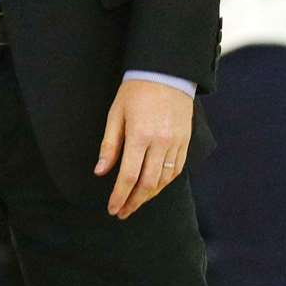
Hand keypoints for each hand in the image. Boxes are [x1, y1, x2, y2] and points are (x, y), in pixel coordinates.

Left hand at [94, 79, 192, 219]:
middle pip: (148, 183)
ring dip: (149, 196)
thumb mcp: (115, 114)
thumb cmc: (135, 91)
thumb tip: (100, 172)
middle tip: (122, 212)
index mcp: (140, 135)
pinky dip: (164, 183)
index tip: (112, 209)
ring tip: (135, 203)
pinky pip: (177, 170)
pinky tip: (154, 189)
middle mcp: (161, 142)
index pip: (129, 176)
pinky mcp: (185, 142)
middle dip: (134, 202)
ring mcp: (176, 143)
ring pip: (164, 180)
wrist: (166, 73)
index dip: (120, 196)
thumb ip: (109, 145)